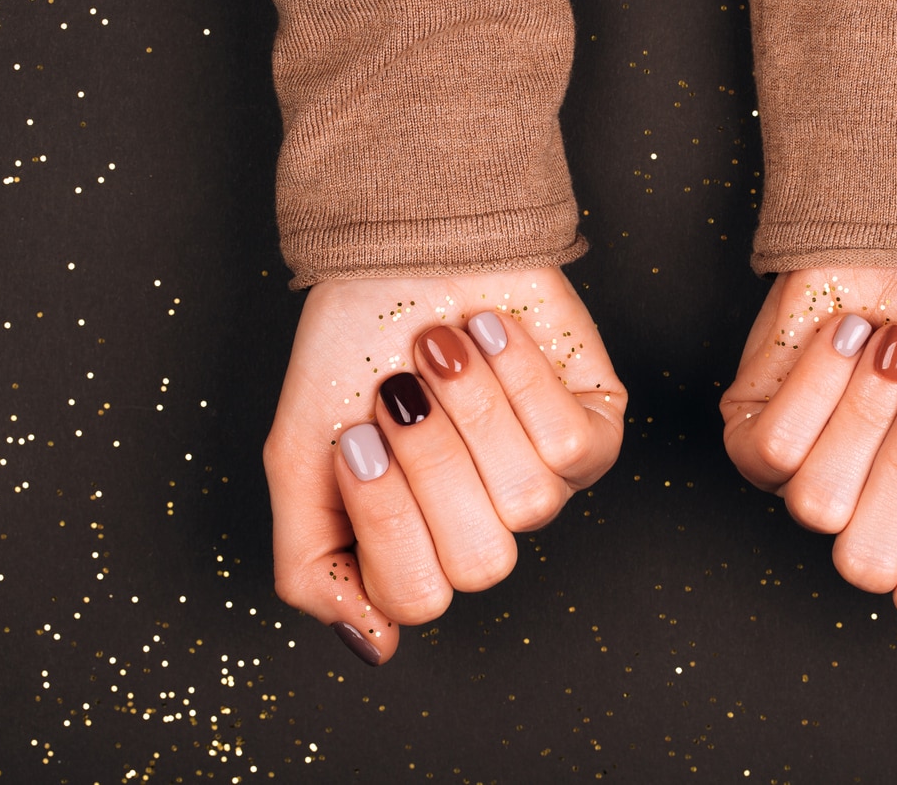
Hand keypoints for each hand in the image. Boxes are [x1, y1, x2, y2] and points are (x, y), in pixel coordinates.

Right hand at [265, 268, 625, 664]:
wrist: (401, 252)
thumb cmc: (355, 350)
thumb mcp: (300, 458)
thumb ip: (313, 563)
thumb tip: (375, 645)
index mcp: (419, 543)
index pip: (419, 597)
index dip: (386, 519)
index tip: (355, 438)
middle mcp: (488, 523)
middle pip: (483, 561)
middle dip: (432, 464)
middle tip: (401, 393)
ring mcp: (546, 481)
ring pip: (531, 503)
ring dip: (473, 410)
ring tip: (443, 349)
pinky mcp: (595, 426)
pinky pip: (571, 444)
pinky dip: (521, 380)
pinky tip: (490, 335)